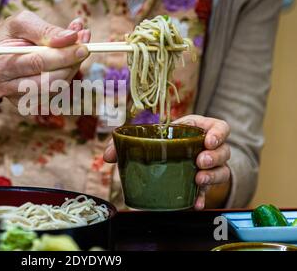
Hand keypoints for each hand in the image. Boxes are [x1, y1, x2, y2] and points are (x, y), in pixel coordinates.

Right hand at [0, 11, 90, 103]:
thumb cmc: (10, 36)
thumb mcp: (22, 23)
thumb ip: (46, 29)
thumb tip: (72, 37)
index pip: (37, 63)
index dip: (63, 55)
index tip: (83, 46)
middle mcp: (3, 87)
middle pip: (48, 81)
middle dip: (71, 63)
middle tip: (84, 46)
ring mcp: (15, 99)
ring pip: (54, 89)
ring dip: (70, 70)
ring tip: (75, 50)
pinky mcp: (27, 105)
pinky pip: (54, 94)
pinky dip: (65, 77)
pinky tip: (65, 62)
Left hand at [103, 115, 231, 209]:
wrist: (167, 156)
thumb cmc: (160, 141)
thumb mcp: (146, 137)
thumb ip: (125, 143)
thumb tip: (107, 157)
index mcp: (196, 129)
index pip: (220, 127)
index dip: (218, 133)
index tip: (208, 141)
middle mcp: (207, 148)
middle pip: (224, 151)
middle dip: (214, 157)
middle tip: (199, 162)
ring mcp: (208, 166)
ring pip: (222, 171)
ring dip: (212, 176)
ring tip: (198, 180)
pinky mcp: (203, 182)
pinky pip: (210, 191)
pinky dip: (203, 197)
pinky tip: (195, 203)